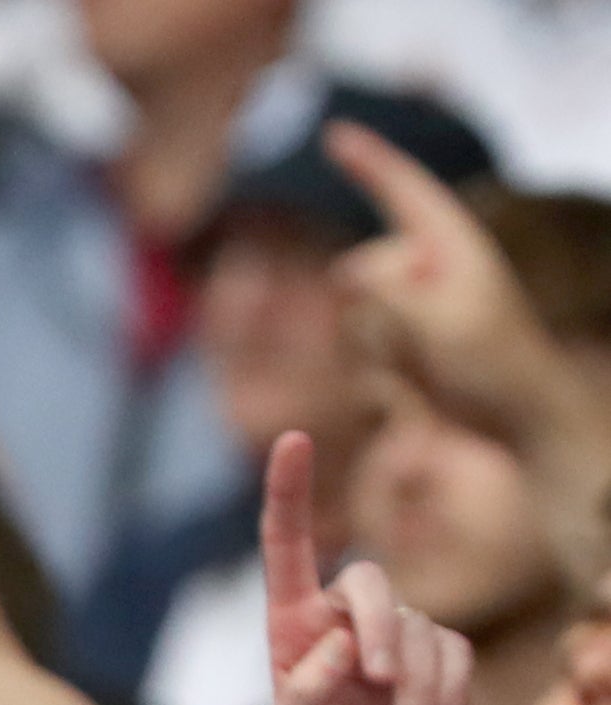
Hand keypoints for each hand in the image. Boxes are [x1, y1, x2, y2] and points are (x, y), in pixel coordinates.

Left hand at [245, 428, 475, 704]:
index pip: (287, 556)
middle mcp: (342, 630)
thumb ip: (297, 704)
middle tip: (372, 677)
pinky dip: (440, 695)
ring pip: (418, 627)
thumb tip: (334, 649)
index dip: (290, 498)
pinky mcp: (445, 663)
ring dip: (411, 687)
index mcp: (289, 640)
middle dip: (377, 622)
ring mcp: (398, 644)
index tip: (293, 438)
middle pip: (368, 582)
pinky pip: (452, 655)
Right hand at [329, 119, 573, 452]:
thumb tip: (344, 269)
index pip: (403, 190)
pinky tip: (414, 393)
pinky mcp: (401, 353)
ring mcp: (412, 314)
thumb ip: (387, 287)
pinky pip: (355, 355)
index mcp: (453, 247)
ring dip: (375, 351)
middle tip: (420, 345)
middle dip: (371, 309)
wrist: (518, 424)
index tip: (334, 133)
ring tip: (426, 372)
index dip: (367, 162)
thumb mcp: (440, 321)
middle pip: (359, 271)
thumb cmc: (493, 367)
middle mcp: (429, 273)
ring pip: (350, 318)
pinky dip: (376, 376)